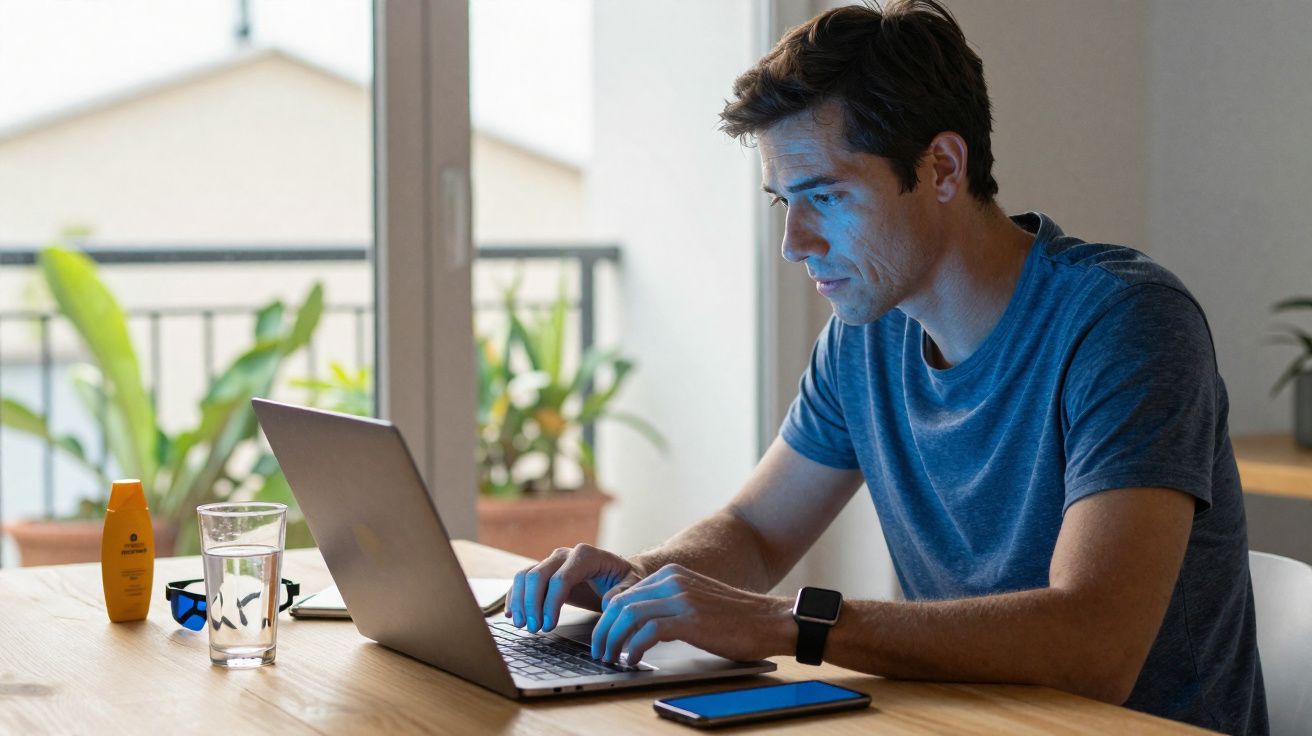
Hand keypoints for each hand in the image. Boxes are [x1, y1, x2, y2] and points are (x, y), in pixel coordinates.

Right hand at [505, 544, 641, 633]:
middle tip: (533, 628)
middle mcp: (564, 555)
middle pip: (538, 575)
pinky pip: (522, 581)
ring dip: (520, 601)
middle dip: (532, 604)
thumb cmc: (625, 579)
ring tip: (522, 625)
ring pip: (525, 576)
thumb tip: (608, 602)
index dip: (551, 603)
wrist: (618, 573)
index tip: (548, 625)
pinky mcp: (544, 572)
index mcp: (585, 555)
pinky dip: (514, 596)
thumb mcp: (632, 585)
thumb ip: (623, 592)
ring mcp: (552, 562)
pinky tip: (511, 614)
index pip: (561, 578)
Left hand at [590, 563, 793, 665]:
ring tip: (611, 658)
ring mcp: (680, 598)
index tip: (603, 637)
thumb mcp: (695, 600)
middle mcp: (672, 580)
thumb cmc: (736, 617)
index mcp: (671, 574)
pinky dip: (633, 647)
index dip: (607, 618)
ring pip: (627, 615)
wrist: (770, 619)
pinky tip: (632, 659)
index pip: (623, 593)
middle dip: (603, 630)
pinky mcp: (689, 618)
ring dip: (613, 640)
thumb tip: (638, 626)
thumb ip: (668, 604)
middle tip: (599, 651)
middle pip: (619, 603)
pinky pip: (647, 631)